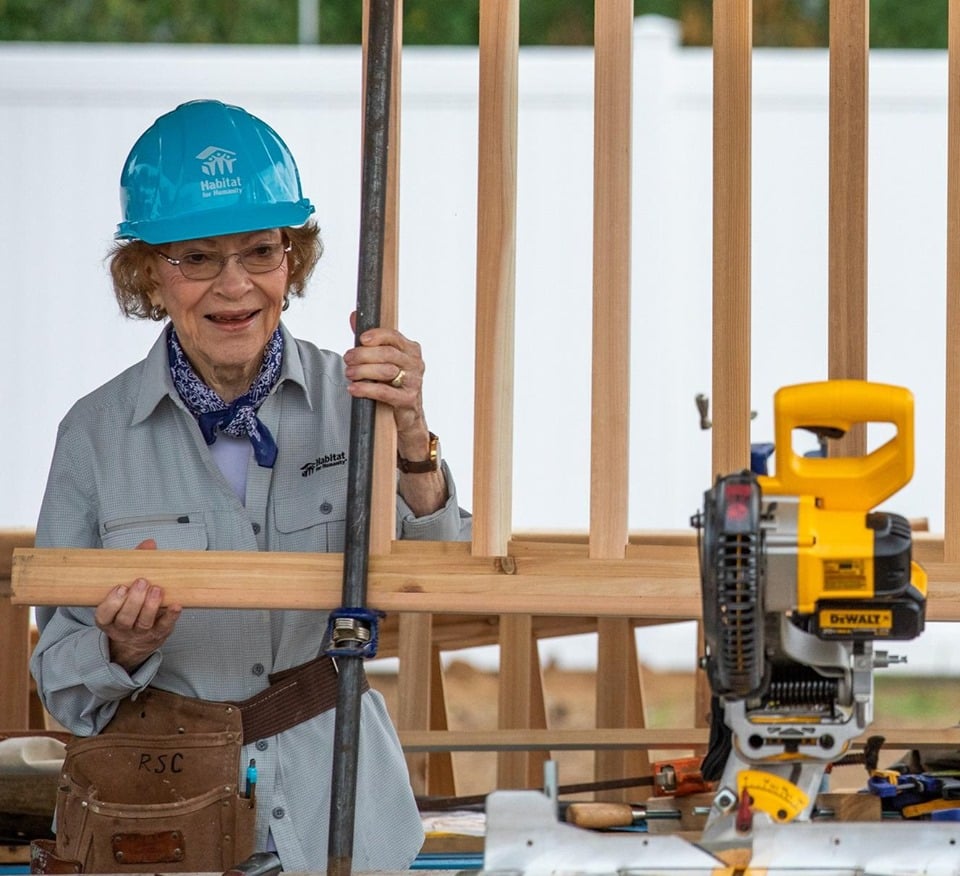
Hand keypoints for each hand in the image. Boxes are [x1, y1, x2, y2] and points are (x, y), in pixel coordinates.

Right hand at [94, 539, 182, 671]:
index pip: (104, 614)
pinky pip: (164, 627)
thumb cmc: (130, 606)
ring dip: (150, 606)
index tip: (120, 587)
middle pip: (125, 618)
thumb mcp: (126, 588)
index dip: (111, 603)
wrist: (138, 640)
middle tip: (142, 582)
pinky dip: (171, 616)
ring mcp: (140, 633)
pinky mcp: (159, 634)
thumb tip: (149, 544)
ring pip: (143, 623)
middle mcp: (122, 628)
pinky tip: (176, 605)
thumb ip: (134, 565)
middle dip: (134, 600)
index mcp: (108, 618)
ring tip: (157, 589)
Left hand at [343, 312, 430, 456]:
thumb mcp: (381, 360)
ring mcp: (415, 382)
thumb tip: (353, 316)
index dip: (376, 335)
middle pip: (387, 353)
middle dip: (363, 355)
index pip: (393, 336)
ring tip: (348, 373)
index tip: (360, 339)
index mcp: (411, 350)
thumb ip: (368, 340)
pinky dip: (366, 389)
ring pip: (386, 371)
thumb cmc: (392, 383)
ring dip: (362, 371)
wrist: (407, 415)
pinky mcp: (408, 399)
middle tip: (347, 359)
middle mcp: (416, 363)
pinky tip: (353, 389)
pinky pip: (385, 392)